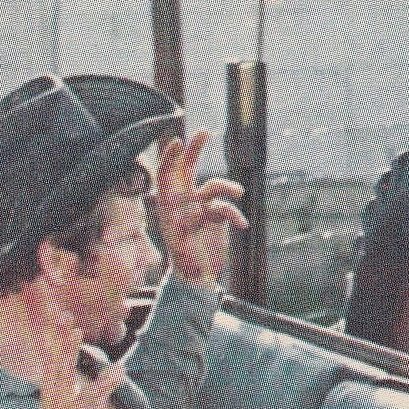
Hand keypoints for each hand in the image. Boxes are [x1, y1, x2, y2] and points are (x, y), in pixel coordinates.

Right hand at [30, 289, 123, 408]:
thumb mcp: (92, 406)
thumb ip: (104, 385)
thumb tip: (119, 368)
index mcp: (55, 386)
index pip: (53, 355)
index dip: (54, 334)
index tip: (59, 311)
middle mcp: (53, 392)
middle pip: (54, 358)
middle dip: (57, 334)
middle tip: (63, 312)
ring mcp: (61, 405)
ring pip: (62, 373)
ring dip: (68, 352)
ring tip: (76, 332)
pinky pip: (87, 399)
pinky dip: (100, 385)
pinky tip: (115, 373)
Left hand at [153, 132, 247, 288]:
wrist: (198, 276)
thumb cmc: (184, 260)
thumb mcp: (179, 241)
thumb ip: (186, 224)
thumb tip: (192, 211)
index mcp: (168, 203)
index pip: (167, 173)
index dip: (171, 157)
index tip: (178, 142)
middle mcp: (183, 201)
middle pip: (188, 168)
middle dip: (195, 149)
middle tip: (204, 132)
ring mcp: (201, 207)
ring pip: (215, 187)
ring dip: (227, 187)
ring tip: (237, 194)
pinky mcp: (216, 217)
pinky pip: (227, 208)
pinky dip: (235, 215)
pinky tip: (241, 226)